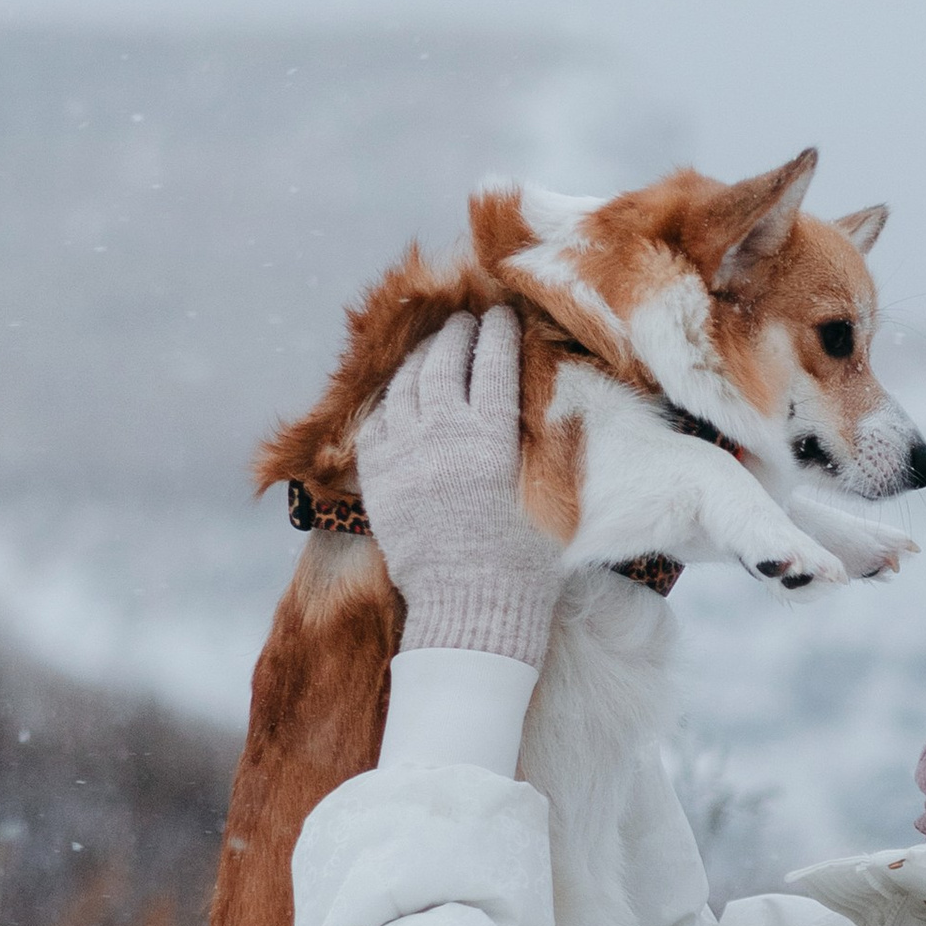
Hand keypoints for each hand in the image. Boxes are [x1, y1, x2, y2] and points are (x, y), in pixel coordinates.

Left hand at [357, 306, 561, 667]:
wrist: (469, 610)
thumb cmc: (525, 564)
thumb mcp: (547, 496)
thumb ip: (541, 446)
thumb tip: (542, 407)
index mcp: (489, 437)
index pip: (492, 363)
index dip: (498, 332)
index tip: (502, 314)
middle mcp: (441, 435)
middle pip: (445, 362)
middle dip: (458, 334)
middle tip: (468, 321)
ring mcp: (403, 455)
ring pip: (406, 386)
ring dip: (422, 358)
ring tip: (435, 346)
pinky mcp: (378, 479)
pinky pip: (377, 422)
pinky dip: (391, 400)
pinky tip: (401, 395)